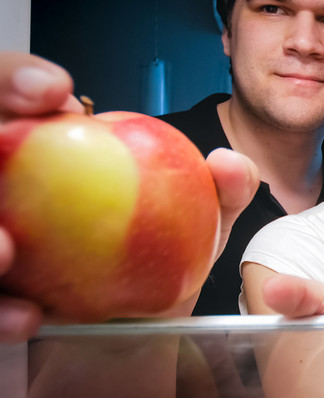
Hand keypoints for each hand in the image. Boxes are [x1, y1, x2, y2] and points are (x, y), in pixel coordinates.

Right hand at [0, 52, 258, 339]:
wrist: (151, 312)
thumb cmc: (170, 243)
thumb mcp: (207, 212)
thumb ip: (226, 186)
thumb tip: (226, 163)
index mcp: (57, 142)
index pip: (15, 94)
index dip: (16, 81)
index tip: (53, 91)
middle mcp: (15, 179)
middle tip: (5, 141)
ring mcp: (4, 232)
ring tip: (5, 251)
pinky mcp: (1, 291)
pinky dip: (1, 309)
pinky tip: (27, 317)